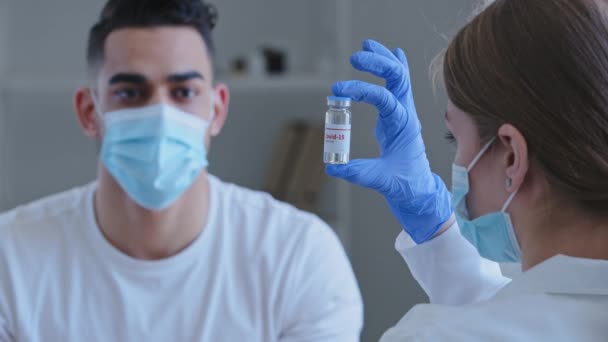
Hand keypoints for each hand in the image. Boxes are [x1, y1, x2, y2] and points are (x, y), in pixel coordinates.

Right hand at [326, 39, 451, 243]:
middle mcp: (406, 114)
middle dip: (378, 63)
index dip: (362, 90)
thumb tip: (332, 166)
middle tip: (355, 57)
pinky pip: (400, 86)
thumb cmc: (405, 185)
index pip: (384, 98)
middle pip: (397, 77)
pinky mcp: (398, 115)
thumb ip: (358, 172)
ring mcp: (403, 112)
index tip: (337, 90)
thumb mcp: (381, 181)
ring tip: (368, 44)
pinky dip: (395, 67)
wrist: (419, 191)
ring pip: (400, 77)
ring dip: (385, 59)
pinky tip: (393, 53)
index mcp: (403, 126)